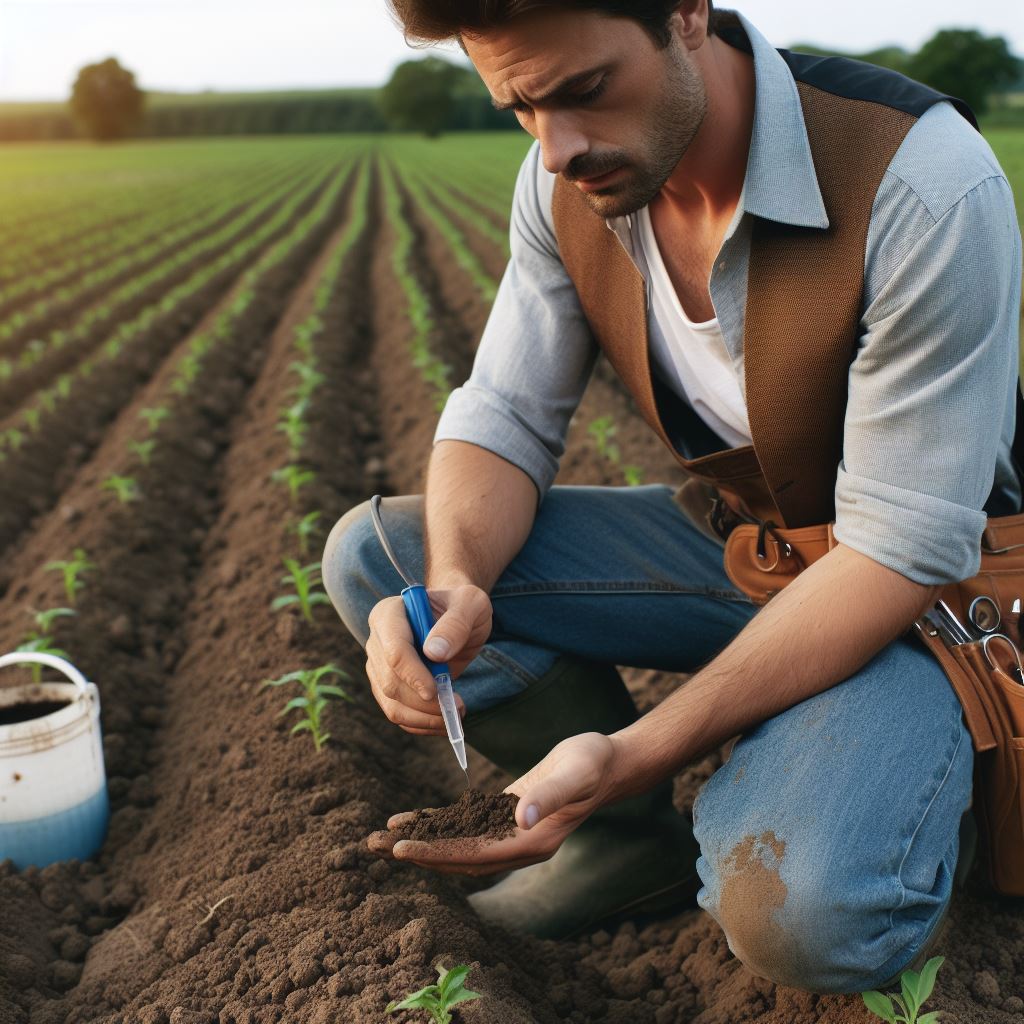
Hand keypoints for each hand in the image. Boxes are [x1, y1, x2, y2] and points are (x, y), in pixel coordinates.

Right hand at [364, 583, 491, 735]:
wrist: (458, 618)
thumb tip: (434, 653)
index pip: (393, 650)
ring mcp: (380, 666)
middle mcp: (377, 641)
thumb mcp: (470, 604)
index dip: (412, 674)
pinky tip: (443, 721)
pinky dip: (421, 723)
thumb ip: (455, 623)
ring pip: (391, 703)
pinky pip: (397, 713)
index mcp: (389, 614)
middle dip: (423, 701)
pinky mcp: (389, 686)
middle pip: (390, 681)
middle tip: (456, 706)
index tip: (435, 690)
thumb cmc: (462, 606)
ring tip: (455, 714)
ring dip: (424, 717)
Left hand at [367, 733, 621, 874]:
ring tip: (380, 838)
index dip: (436, 854)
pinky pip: (465, 826)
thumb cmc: (592, 763)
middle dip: (416, 852)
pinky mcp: (505, 815)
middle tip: (372, 847)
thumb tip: (520, 818)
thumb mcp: (573, 773)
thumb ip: (548, 796)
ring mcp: (511, 833)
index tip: (401, 850)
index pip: (473, 855)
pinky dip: (437, 824)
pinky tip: (412, 819)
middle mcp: (517, 844)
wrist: (608, 761)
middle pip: (458, 857)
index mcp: (530, 842)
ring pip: (456, 844)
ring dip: (420, 841)